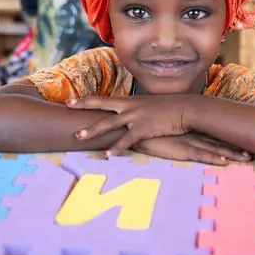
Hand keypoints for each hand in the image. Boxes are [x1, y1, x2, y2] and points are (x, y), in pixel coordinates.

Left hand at [66, 95, 194, 155]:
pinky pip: (127, 140)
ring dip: (93, 130)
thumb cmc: (171, 108)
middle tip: (67, 106)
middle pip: (101, 106)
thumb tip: (130, 117)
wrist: (187, 108)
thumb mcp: (151, 107)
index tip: (71, 101)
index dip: (86, 100)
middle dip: (83, 106)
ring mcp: (136, 117)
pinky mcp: (144, 128)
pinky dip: (116, 148)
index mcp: (130, 101)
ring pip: (110, 123)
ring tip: (79, 136)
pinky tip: (107, 156)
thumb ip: (138, 111)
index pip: (103, 99)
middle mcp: (129, 107)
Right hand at [132, 134, 250, 164]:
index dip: (231, 138)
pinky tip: (224, 163)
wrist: (131, 126)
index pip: (214, 134)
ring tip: (247, 158)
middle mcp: (192, 133)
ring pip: (214, 149)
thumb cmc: (146, 129)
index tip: (246, 142)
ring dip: (231, 154)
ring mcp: (187, 141)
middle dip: (237, 147)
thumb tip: (180, 135)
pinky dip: (213, 159)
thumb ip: (173, 132)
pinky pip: (200, 155)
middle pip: (219, 141)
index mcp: (190, 129)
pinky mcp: (179, 149)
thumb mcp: (164, 130)